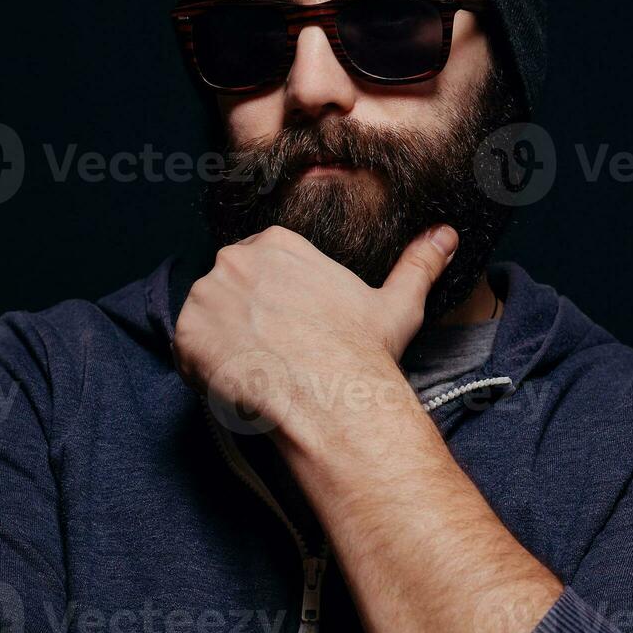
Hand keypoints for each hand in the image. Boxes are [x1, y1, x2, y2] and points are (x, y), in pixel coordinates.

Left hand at [172, 223, 458, 446]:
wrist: (332, 398)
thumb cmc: (362, 352)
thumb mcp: (397, 302)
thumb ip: (418, 263)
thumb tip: (447, 234)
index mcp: (276, 243)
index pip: (259, 267)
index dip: (272, 304)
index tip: (290, 331)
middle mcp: (234, 260)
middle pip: (229, 291)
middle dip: (244, 321)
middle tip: (275, 355)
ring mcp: (206, 296)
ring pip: (206, 321)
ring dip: (222, 345)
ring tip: (260, 371)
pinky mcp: (186, 335)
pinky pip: (186, 352)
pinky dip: (204, 371)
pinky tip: (239, 383)